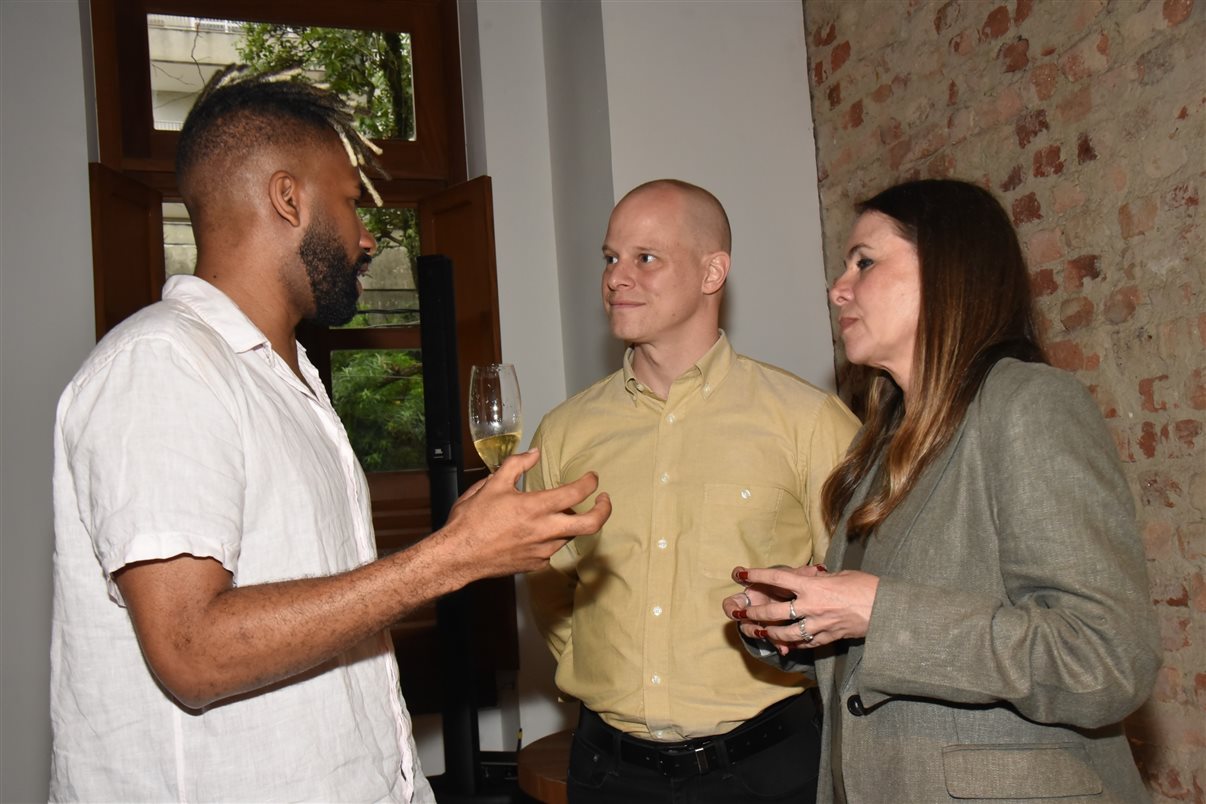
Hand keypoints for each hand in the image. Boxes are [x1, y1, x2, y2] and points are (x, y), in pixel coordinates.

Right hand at [441, 448, 610, 580]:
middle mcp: (544, 531)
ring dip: (572, 523)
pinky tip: (539, 531)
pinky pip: (552, 549)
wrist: (458, 556)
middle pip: (591, 524)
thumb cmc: (471, 520)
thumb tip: (534, 453)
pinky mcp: (535, 564)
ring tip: (562, 512)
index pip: (575, 493)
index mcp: (535, 508)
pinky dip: (552, 538)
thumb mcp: (492, 484)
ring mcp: (542, 551)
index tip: (592, 477)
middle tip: (604, 499)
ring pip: (570, 536)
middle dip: (603, 510)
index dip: (589, 483)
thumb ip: (516, 465)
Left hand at [724, 564, 878, 652]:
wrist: (885, 609)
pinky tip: (785, 642)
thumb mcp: (839, 575)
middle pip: (774, 612)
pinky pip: (804, 643)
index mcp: (813, 586)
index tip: (740, 573)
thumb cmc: (865, 586)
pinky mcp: (828, 638)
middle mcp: (811, 606)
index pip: (777, 578)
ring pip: (785, 633)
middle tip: (740, 612)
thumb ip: (819, 579)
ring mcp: (818, 625)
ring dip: (768, 632)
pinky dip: (793, 642)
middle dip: (754, 612)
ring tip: (757, 631)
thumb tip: (809, 578)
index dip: (756, 576)